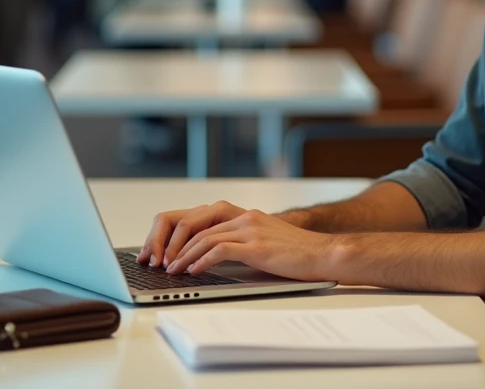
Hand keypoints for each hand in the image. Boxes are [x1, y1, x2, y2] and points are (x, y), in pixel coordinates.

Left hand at [165, 208, 336, 282]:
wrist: (323, 253)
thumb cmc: (295, 253)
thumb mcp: (262, 241)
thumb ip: (239, 242)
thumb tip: (208, 257)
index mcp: (244, 214)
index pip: (200, 216)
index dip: (179, 231)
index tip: (166, 249)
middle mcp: (245, 216)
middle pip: (197, 222)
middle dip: (174, 242)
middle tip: (161, 260)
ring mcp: (251, 229)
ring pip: (205, 237)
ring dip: (183, 255)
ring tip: (171, 270)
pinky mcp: (257, 246)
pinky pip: (220, 250)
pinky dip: (202, 260)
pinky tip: (193, 271)